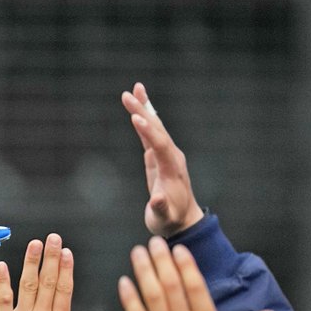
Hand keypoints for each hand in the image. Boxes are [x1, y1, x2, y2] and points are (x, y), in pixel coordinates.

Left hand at [0, 234, 108, 310]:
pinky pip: (3, 299)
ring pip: (28, 285)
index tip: (67, 251)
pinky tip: (1, 265)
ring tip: (34, 244)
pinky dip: (2, 281)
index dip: (66, 268)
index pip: (65, 289)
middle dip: (51, 257)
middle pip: (48, 281)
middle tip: (53, 237)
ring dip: (31, 262)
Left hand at [118, 237, 271, 310]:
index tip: (179, 249)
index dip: (187, 267)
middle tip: (153, 241)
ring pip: (152, 298)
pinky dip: (130, 298)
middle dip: (162, 261)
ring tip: (138, 253)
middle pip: (172, 287)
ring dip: (144, 272)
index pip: (197, 290)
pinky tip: (124, 282)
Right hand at [121, 83, 203, 237]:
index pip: (160, 145)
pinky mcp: (158, 157)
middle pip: (157, 129)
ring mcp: (166, 155)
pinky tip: (137, 109)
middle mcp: (171, 157)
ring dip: (144, 109)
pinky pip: (150, 134)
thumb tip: (157, 199)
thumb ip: (161, 208)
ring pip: (154, 127)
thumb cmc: (170, 220)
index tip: (135, 118)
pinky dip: (144, 120)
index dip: (148, 131)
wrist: (182, 220)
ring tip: (134, 90)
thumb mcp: (164, 218)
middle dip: (143, 111)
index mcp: (172, 168)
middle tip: (128, 94)